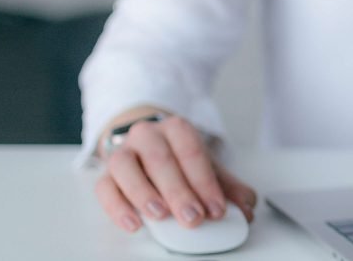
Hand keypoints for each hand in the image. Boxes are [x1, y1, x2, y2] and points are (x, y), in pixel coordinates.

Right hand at [93, 113, 256, 232]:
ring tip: (160, 215)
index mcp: (176, 128)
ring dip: (144, 193)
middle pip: (161, 160)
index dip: (205, 182)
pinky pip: (105, 188)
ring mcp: (122, 152)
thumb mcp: (205, 167)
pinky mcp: (105, 174)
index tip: (216, 209)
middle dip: (179, 191)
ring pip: (126, 167)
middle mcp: (147, 135)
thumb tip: (247, 207)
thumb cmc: (178, 159)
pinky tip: (134, 224)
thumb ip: (227, 187)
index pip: (192, 152)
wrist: (146, 147)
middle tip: (193, 217)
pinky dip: (117, 207)